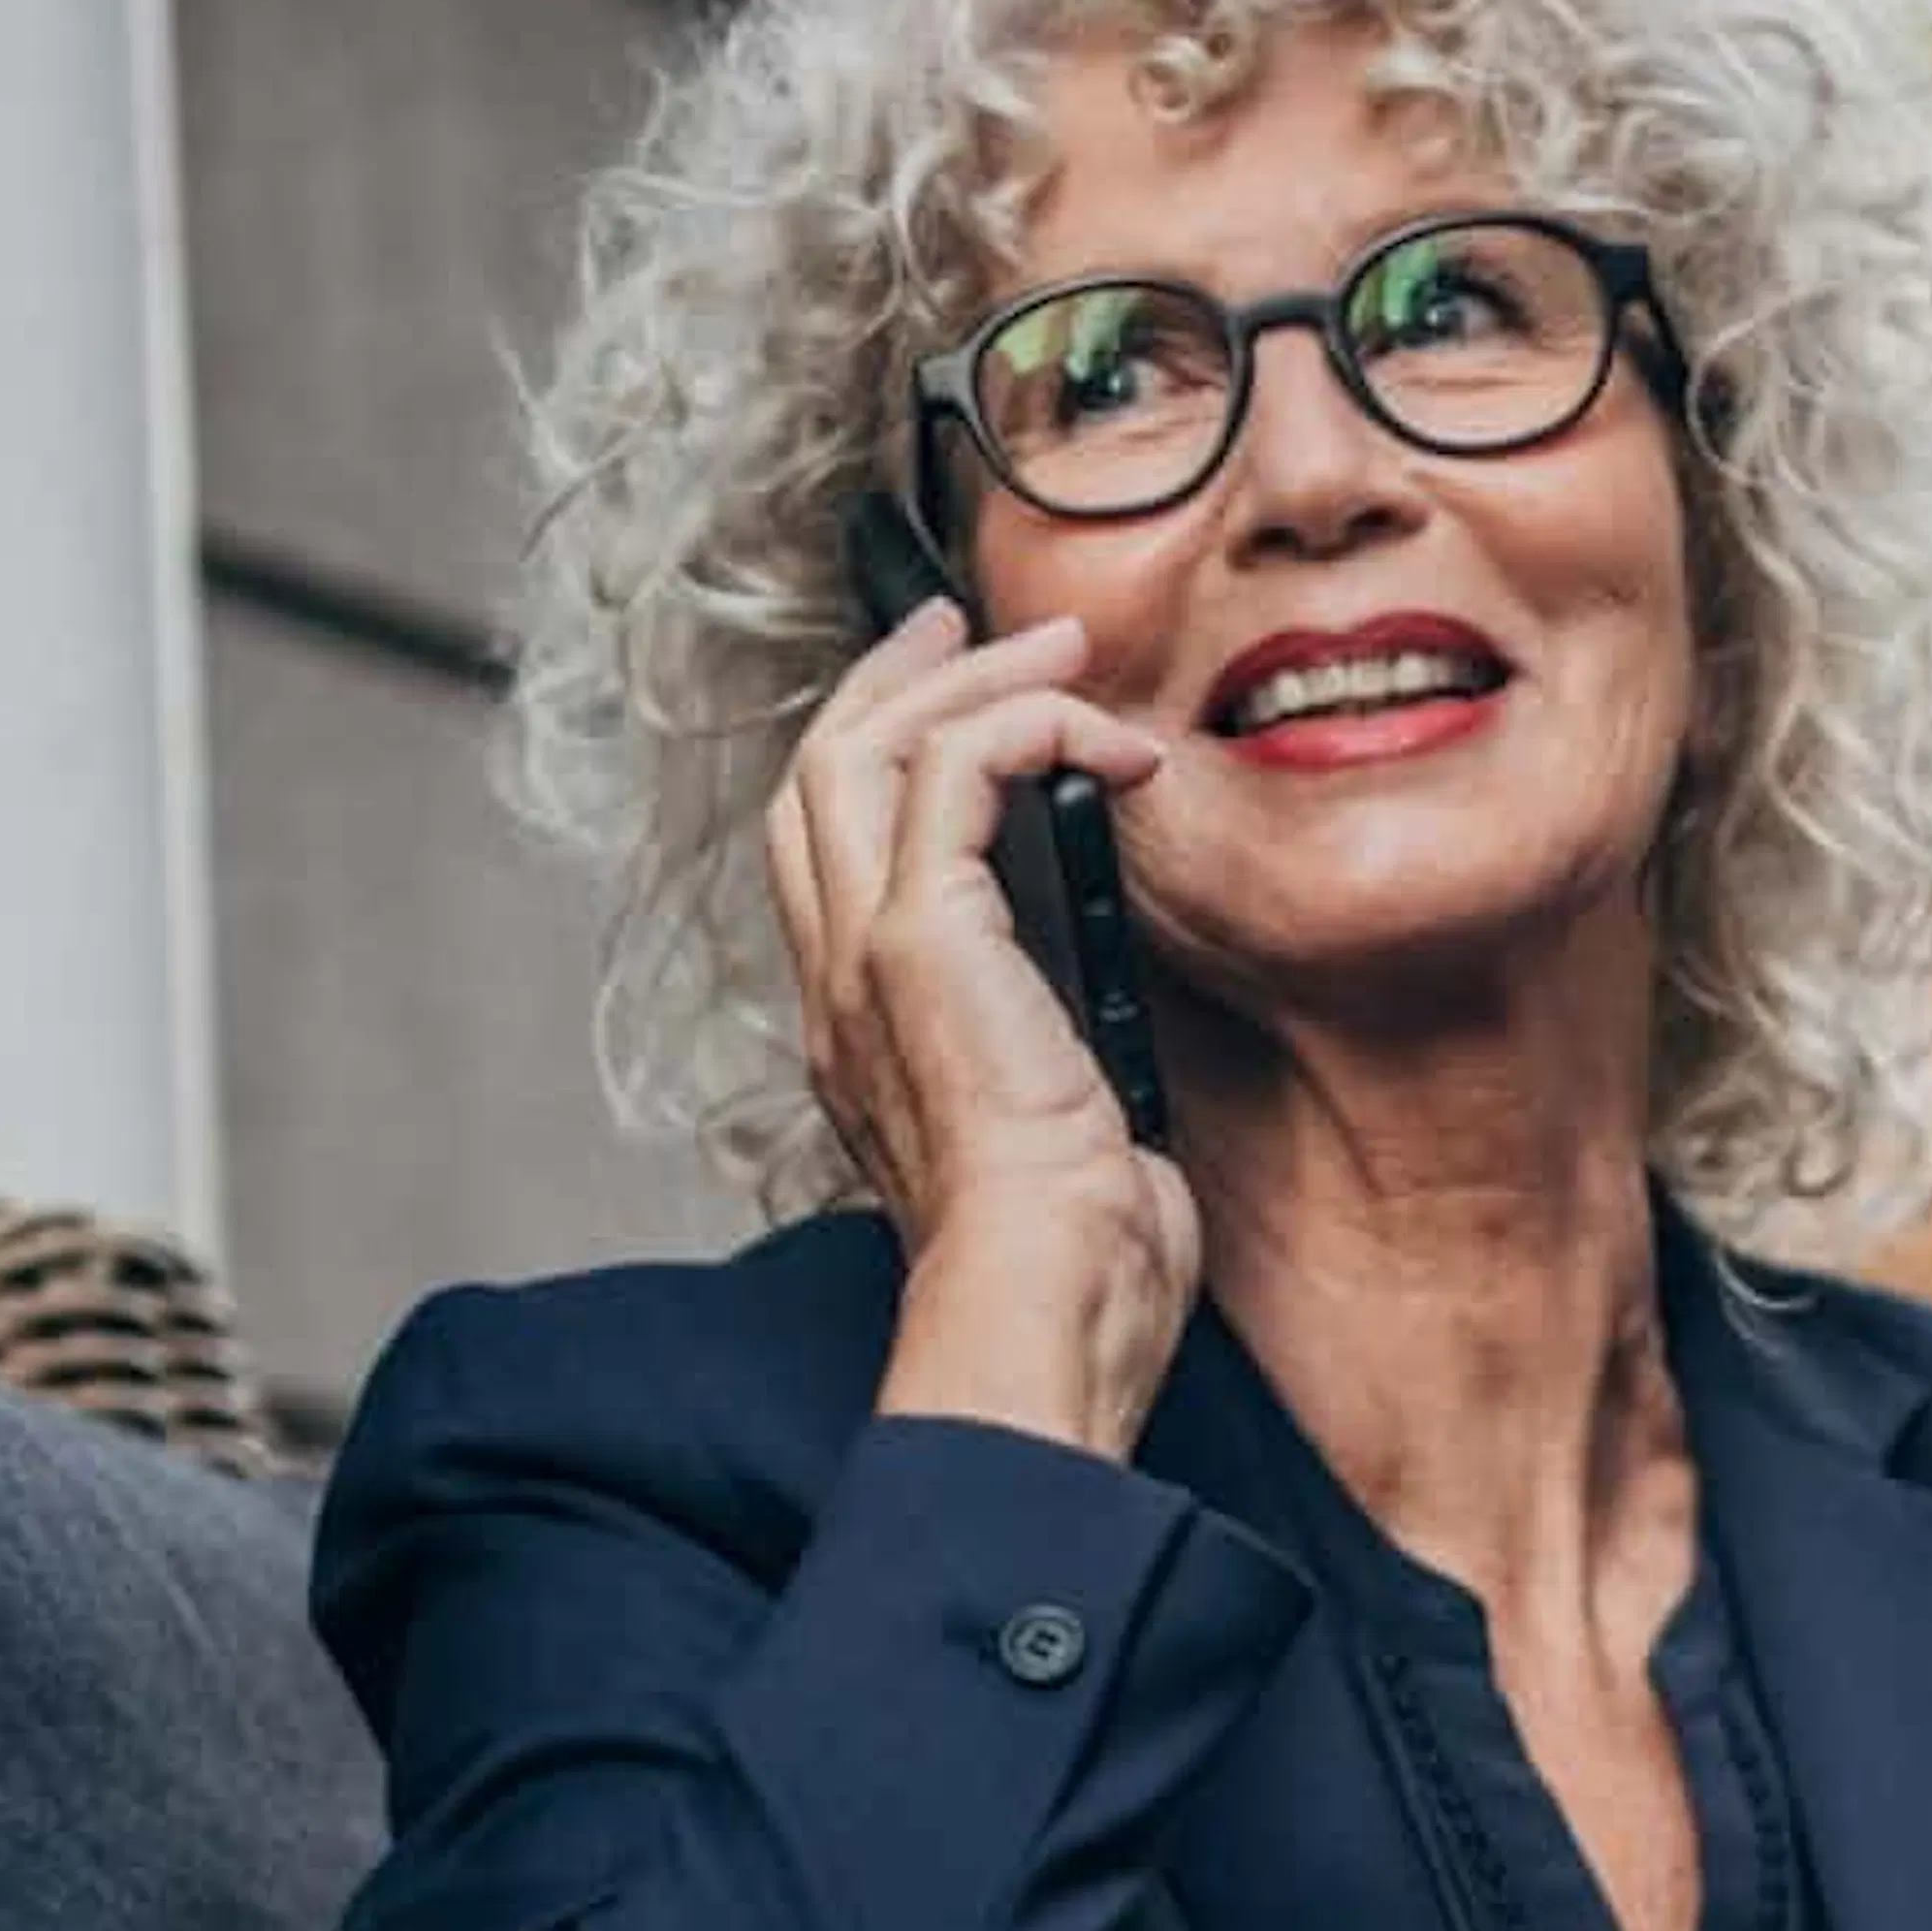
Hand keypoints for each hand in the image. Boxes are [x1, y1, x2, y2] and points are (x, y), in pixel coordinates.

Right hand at [763, 598, 1200, 1458]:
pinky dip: (1032, 724)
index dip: (883, 753)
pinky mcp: (924, 940)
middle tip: (982, 627)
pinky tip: (1108, 745)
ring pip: (867, 747)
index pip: (829, 849)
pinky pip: (956, 765)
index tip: (966, 702)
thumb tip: (1111, 1027)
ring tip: (1067, 655)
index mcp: (859, 1030)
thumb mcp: (1064, 1136)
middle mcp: (837, 983)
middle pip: (820, 771)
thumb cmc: (1069, 1262)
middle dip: (900, 677)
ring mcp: (865, 958)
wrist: (1040, 1303)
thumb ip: (1061, 1062)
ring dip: (973, 678)